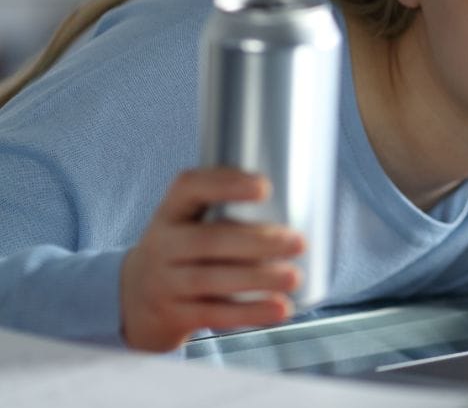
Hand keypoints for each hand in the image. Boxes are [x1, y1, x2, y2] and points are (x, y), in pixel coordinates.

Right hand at [119, 168, 303, 351]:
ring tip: (293, 276)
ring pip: (211, 280)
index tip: (264, 186)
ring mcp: (164, 283)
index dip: (224, 183)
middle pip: (208, 240)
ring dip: (257, 278)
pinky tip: (279, 308)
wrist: (132, 299)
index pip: (189, 187)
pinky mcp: (174, 315)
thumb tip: (304, 207)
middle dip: (256, 241)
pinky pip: (214, 314)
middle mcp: (162, 245)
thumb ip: (229, 213)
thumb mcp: (188, 223)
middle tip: (298, 242)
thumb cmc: (182, 252)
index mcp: (170, 212)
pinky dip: (250, 313)